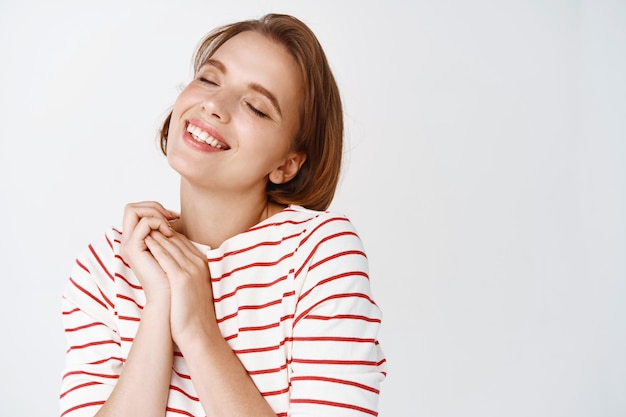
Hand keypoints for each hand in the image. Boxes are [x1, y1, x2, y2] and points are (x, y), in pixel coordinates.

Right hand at [120, 201, 178, 301]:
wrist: (169, 297)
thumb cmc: (173, 276)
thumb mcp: (170, 248)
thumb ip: (166, 233)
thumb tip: (172, 216)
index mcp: (136, 240)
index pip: (137, 211)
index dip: (155, 209)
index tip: (173, 218)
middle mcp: (128, 241)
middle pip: (131, 207)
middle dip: (154, 207)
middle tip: (171, 218)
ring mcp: (128, 244)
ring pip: (133, 210)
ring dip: (156, 214)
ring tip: (170, 228)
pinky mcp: (133, 248)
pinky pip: (143, 223)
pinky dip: (157, 222)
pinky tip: (169, 233)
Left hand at [143, 230, 216, 347]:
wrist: (199, 332)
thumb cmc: (194, 313)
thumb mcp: (195, 287)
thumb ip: (188, 273)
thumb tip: (174, 268)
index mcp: (203, 265)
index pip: (184, 242)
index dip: (168, 235)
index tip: (154, 232)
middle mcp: (199, 264)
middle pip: (177, 239)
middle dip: (161, 231)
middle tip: (146, 225)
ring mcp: (191, 270)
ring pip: (171, 244)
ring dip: (156, 235)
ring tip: (142, 228)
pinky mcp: (181, 278)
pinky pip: (166, 256)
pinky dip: (155, 246)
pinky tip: (145, 241)